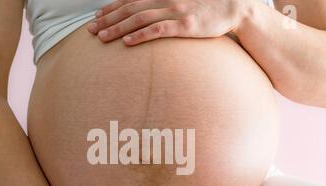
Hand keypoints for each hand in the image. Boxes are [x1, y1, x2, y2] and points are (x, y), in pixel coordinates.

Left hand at [88, 0, 248, 45]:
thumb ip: (163, 3)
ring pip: (139, 19)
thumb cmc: (207, 5)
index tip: (97, 15)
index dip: (112, 7)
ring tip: (101, 37)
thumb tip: (147, 10)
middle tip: (91, 29)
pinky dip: (140, 36)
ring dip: (118, 28)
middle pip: (129, 8)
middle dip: (108, 18)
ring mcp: (175, 11)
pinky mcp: (185, 26)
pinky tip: (127, 43)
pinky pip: (158, 30)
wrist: (234, 6)